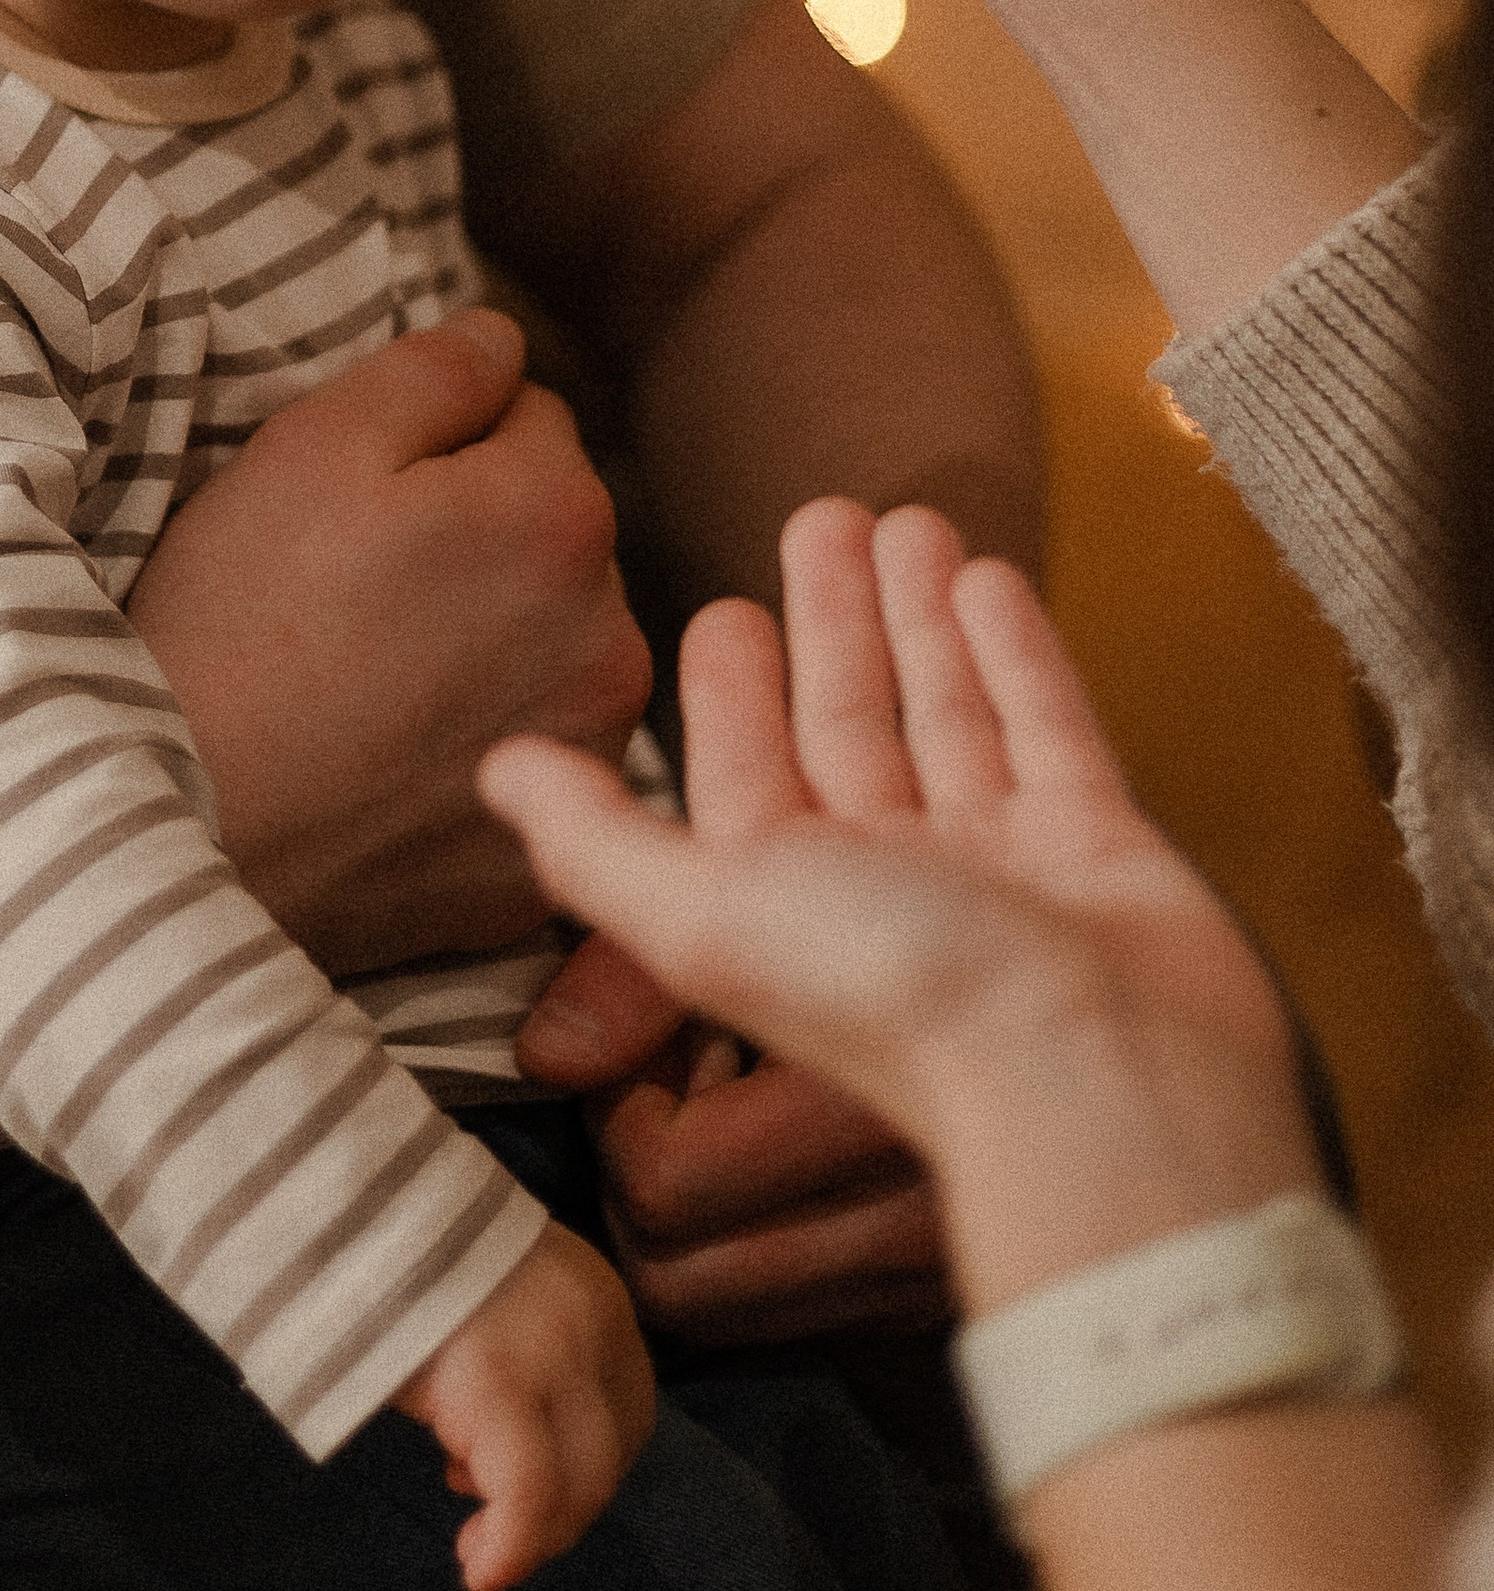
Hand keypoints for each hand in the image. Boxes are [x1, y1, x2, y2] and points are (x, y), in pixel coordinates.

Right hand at [129, 308, 649, 973]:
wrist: (167, 819)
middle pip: (555, 540)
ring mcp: (581, 766)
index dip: (440, 443)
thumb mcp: (315, 441)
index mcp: (564, 520)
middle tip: (354, 590)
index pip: (534, 419)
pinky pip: (519, 765)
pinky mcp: (535, 869)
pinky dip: (470, 752)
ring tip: (366, 676)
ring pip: (551, 651)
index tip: (361, 499)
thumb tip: (508, 346)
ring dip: (490, 645)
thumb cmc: (235, 614)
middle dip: (482, 543)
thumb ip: (440, 367)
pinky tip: (382, 759)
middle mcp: (612, 644)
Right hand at [393, 1217, 655, 1590]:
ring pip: (574, 1485)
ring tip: (474, 1542)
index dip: (585, 1467)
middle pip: (607, 1456)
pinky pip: (526, 1496)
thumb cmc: (406, 1247)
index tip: (524, 1484)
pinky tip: (481, 1572)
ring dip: (531, 1531)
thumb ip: (518, 1353)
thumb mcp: (492, 1289)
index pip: (626, 1411)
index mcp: (598, 1296)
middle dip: (559, 1510)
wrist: (349, 1197)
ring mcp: (552, 1355)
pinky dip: (509, 1548)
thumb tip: (482, 1456)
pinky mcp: (497, 1385)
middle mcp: (594, 1325)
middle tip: (492, 1527)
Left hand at [482, 501, 1319, 1316]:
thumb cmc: (892, 998)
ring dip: (920, 617)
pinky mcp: (1097, 841)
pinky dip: (1014, 653)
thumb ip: (596, 843)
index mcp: (787, 898)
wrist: (1096, 1078)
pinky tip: (989, 577)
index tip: (721, 604)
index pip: (746, 770)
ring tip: (908, 518)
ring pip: (946, 713)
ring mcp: (1000, 861)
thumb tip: (494, 776)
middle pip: (849, 725)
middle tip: (825, 512)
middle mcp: (891, 882)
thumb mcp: (704, 912)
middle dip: (834, 623)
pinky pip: (1045, 727)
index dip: (731, 690)